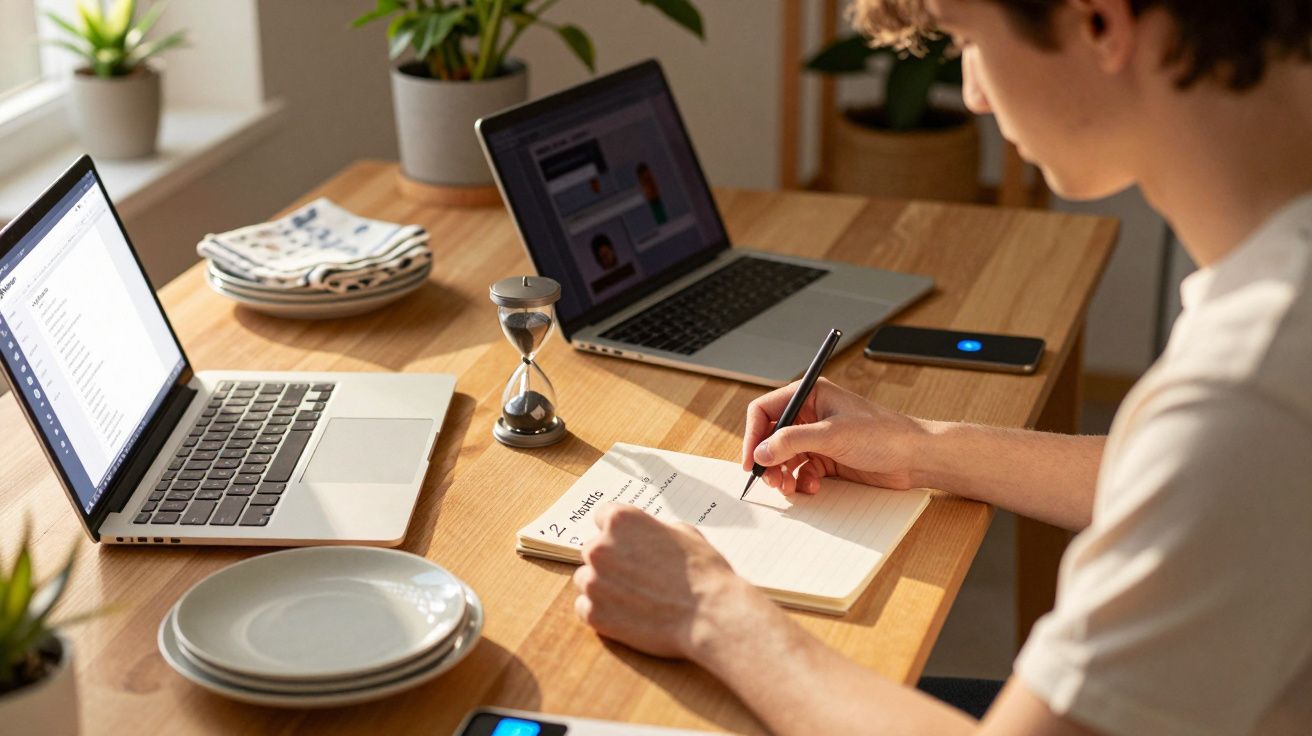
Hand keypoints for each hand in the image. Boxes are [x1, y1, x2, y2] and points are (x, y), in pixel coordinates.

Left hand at [572, 504, 772, 659]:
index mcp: (621, 520)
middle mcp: (600, 547)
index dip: (617, 532)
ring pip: (586, 579)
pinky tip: (626, 615)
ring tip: (633, 598)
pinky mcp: (595, 614)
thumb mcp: (684, 532)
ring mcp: (594, 582)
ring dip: (603, 586)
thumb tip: (644, 535)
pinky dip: (602, 612)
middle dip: (611, 561)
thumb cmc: (703, 572)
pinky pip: (585, 608)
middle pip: (593, 550)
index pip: (602, 517)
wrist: (710, 614)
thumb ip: (653, 529)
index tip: (626, 544)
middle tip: (636, 576)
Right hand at [742, 377, 928, 493]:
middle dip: (767, 459)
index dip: (753, 434)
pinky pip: (800, 471)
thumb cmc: (883, 434)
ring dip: (782, 474)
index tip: (751, 459)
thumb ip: (792, 441)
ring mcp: (818, 438)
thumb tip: (761, 451)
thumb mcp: (832, 434)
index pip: (765, 410)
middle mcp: (810, 415)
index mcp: (810, 395)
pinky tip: (812, 487)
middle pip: (771, 436)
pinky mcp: (827, 458)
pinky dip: (801, 481)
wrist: (915, 457)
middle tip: (769, 479)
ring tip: (788, 487)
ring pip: (783, 457)